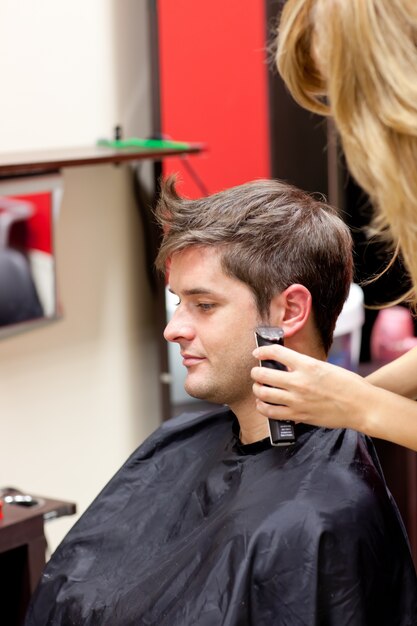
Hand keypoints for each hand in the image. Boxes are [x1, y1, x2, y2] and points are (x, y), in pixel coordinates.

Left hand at [251, 344, 369, 431]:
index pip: (276, 352)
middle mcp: (299, 382)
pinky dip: (263, 407)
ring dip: (258, 389)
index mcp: (308, 365)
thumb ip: (304, 366)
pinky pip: (272, 413)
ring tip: (259, 388)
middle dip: (255, 372)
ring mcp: (297, 400)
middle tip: (256, 372)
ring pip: (264, 394)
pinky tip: (263, 405)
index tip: (258, 352)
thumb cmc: (348, 385)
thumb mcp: (325, 366)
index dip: (262, 350)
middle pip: (264, 374)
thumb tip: (287, 365)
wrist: (361, 406)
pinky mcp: (299, 416)